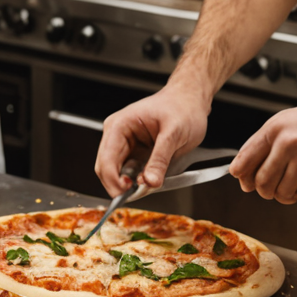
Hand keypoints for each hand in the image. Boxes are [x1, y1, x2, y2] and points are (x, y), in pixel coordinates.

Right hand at [95, 79, 210, 194]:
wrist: (190, 101)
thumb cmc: (182, 108)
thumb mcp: (174, 134)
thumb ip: (160, 159)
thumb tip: (150, 182)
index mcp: (120, 125)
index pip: (106, 159)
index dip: (114, 181)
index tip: (128, 195)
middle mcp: (117, 134)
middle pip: (106, 168)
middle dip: (119, 185)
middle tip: (137, 195)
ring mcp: (124, 144)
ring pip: (115, 172)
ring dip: (127, 184)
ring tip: (147, 186)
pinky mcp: (134, 152)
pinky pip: (129, 172)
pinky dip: (136, 181)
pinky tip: (148, 181)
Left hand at [229, 100, 296, 206]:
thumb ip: (273, 140)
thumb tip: (245, 166)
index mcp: (279, 128)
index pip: (246, 159)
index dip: (243, 175)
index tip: (245, 182)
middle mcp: (291, 145)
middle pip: (263, 184)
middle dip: (271, 190)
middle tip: (285, 185)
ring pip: (287, 196)